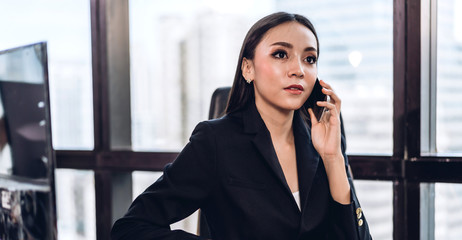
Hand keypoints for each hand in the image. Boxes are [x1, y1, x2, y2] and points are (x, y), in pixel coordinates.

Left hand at [308, 80, 349, 203]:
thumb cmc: (321, 141)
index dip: (325, 90)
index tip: (318, 84)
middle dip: (329, 88)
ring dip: (331, 93)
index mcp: (327, 114)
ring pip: (337, 100)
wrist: (326, 153)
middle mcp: (332, 114)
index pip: (328, 99)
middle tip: (322, 81)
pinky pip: (333, 109)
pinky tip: (319, 103)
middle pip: (334, 97)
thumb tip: (309, 108)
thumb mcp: (314, 126)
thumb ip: (314, 117)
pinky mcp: (336, 122)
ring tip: (323, 88)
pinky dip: (326, 104)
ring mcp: (335, 117)